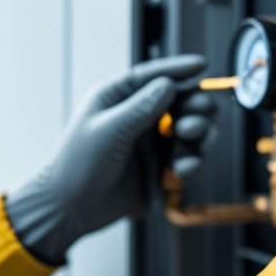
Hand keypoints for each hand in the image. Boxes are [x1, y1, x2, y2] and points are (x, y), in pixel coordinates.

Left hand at [6, 55, 215, 264]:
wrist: (73, 210)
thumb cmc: (77, 166)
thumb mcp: (108, 131)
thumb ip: (141, 108)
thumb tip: (168, 84)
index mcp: (118, 98)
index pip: (153, 75)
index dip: (179, 69)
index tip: (202, 65)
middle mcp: (139, 116)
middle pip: (181, 101)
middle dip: (195, 109)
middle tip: (190, 126)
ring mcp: (151, 141)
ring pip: (191, 129)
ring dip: (199, 136)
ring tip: (188, 148)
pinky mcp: (160, 164)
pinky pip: (188, 157)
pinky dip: (192, 162)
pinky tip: (183, 170)